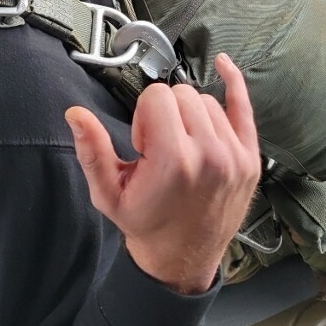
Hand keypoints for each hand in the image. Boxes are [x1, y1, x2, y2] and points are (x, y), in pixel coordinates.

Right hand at [65, 54, 259, 294]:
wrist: (181, 259)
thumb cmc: (145, 223)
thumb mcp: (108, 193)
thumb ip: (92, 150)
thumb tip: (75, 113)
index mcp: (173, 160)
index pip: (156, 96)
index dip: (144, 117)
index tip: (144, 145)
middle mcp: (209, 154)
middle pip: (182, 94)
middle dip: (165, 113)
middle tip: (161, 148)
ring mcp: (235, 156)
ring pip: (206, 100)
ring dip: (190, 115)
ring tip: (182, 147)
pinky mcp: (250, 159)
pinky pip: (243, 107)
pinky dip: (234, 83)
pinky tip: (224, 65)